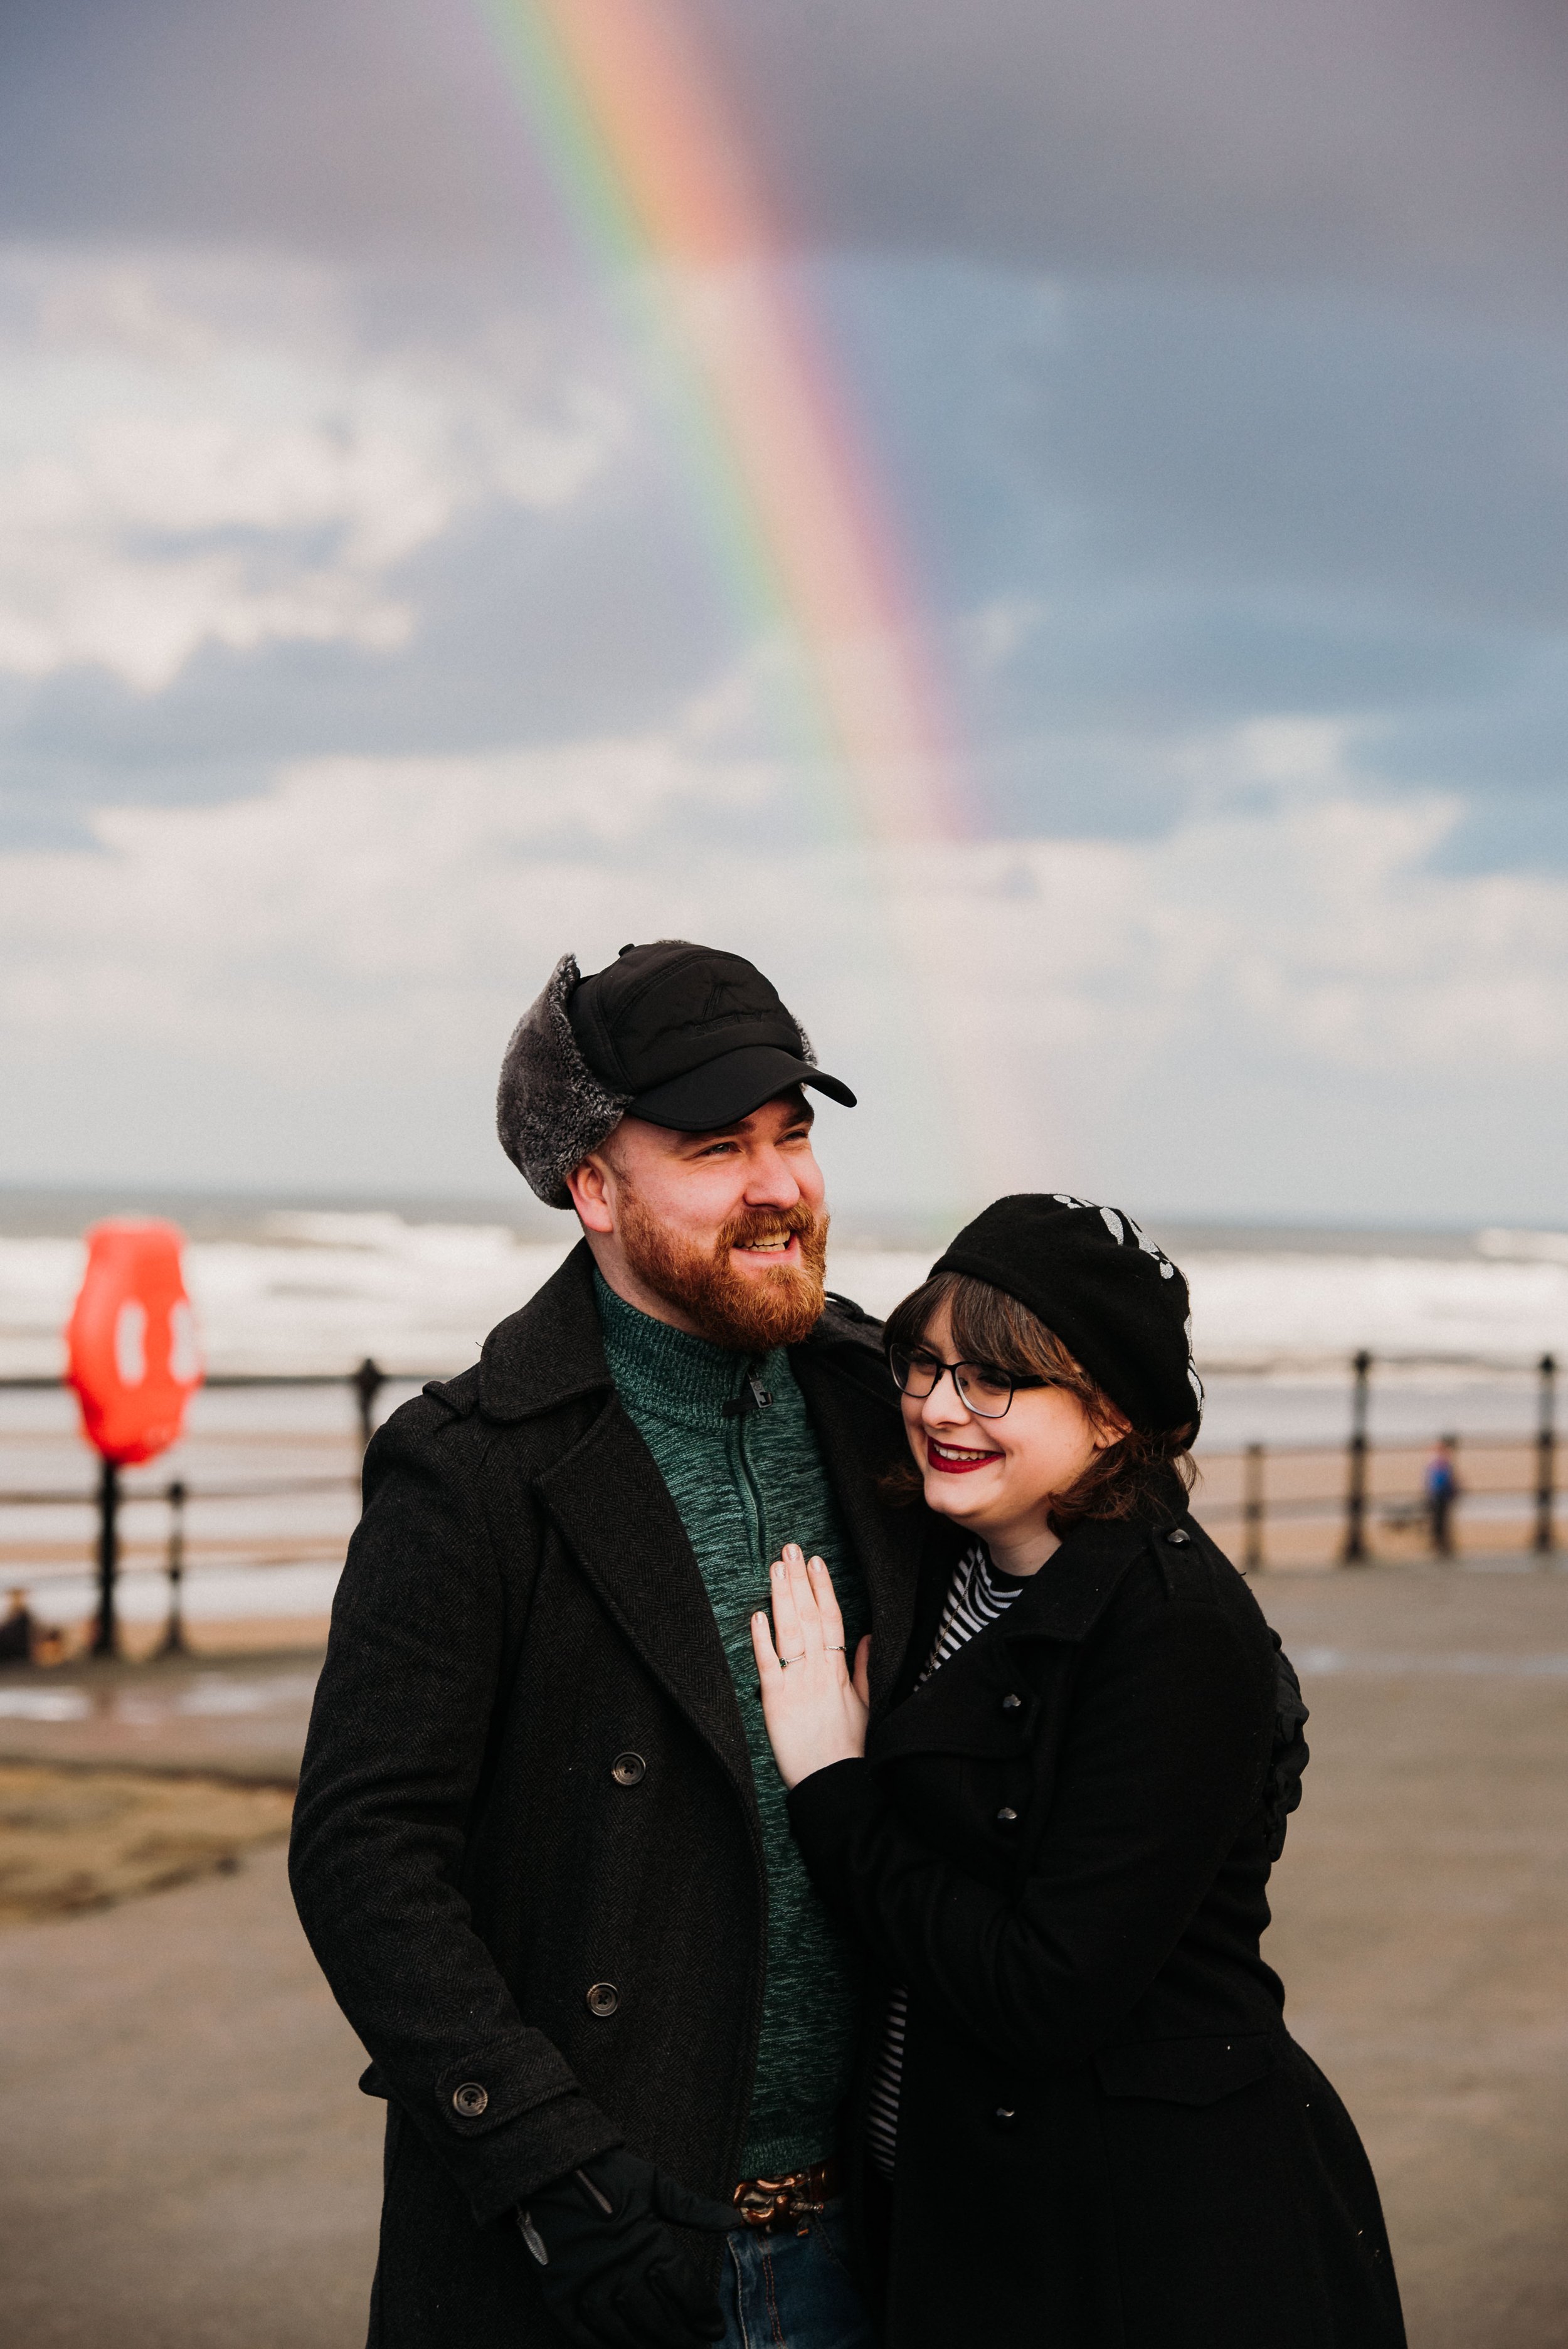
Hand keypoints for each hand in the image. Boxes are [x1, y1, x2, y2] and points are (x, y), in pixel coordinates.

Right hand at [517, 2145, 739, 2348]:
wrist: (549, 2168)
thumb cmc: (607, 2173)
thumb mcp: (655, 2183)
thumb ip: (694, 2208)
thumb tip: (734, 2220)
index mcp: (647, 2240)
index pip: (685, 2289)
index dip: (704, 2312)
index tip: (715, 2326)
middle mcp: (619, 2268)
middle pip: (660, 2319)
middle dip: (683, 2338)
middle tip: (697, 2347)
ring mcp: (587, 2285)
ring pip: (626, 2334)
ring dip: (650, 2348)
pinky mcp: (559, 2295)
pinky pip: (586, 2336)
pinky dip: (607, 2348)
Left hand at [751, 1545, 870, 1790]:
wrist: (833, 1781)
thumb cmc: (848, 1746)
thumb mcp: (866, 1703)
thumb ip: (864, 1667)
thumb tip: (867, 1636)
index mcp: (840, 1670)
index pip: (832, 1619)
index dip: (823, 1588)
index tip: (816, 1562)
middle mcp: (819, 1671)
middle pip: (809, 1616)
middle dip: (800, 1581)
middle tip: (790, 1549)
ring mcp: (797, 1684)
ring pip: (790, 1632)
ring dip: (783, 1598)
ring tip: (777, 1568)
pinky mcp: (776, 1702)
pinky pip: (769, 1665)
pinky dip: (763, 1639)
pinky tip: (758, 1615)